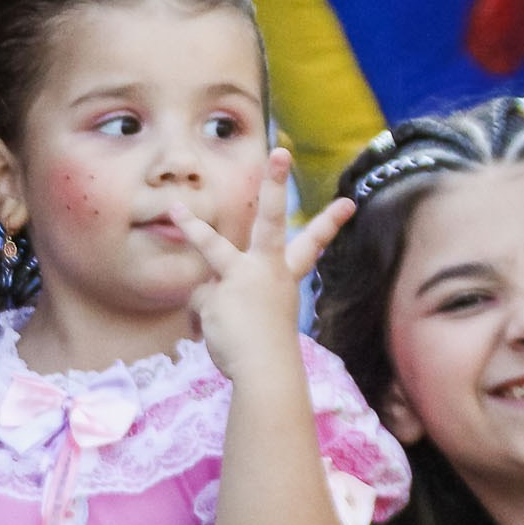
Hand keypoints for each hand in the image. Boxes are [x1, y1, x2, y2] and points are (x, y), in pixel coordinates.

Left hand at [171, 149, 353, 382]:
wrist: (265, 371)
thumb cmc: (266, 351)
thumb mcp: (257, 317)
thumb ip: (235, 294)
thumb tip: (205, 290)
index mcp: (283, 276)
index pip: (311, 246)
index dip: (330, 223)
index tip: (348, 202)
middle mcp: (265, 270)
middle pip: (271, 220)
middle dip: (275, 185)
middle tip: (280, 153)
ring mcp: (241, 277)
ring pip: (212, 246)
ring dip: (192, 225)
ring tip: (175, 209)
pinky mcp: (218, 292)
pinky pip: (200, 303)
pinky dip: (203, 320)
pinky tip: (217, 332)